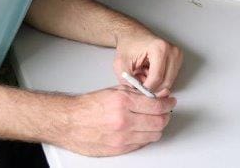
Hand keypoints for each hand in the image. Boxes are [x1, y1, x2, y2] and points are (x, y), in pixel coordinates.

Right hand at [58, 87, 176, 155]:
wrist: (69, 122)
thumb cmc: (89, 106)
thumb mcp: (115, 90)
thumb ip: (138, 93)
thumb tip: (158, 95)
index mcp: (123, 102)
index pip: (157, 105)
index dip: (167, 103)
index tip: (170, 102)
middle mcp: (123, 120)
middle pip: (159, 122)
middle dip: (165, 116)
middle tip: (165, 111)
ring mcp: (121, 137)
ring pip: (153, 135)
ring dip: (157, 127)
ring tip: (154, 120)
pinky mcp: (118, 149)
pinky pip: (142, 144)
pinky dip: (146, 136)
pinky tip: (142, 130)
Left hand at [114, 29, 182, 95]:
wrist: (133, 34)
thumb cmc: (128, 46)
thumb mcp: (121, 65)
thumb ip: (129, 82)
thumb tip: (138, 96)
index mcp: (159, 48)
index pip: (157, 78)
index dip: (146, 88)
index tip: (138, 90)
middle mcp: (172, 50)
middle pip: (166, 82)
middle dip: (152, 88)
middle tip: (140, 84)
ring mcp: (177, 54)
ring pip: (169, 82)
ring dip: (156, 84)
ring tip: (144, 75)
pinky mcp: (178, 58)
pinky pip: (171, 77)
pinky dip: (161, 79)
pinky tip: (151, 73)